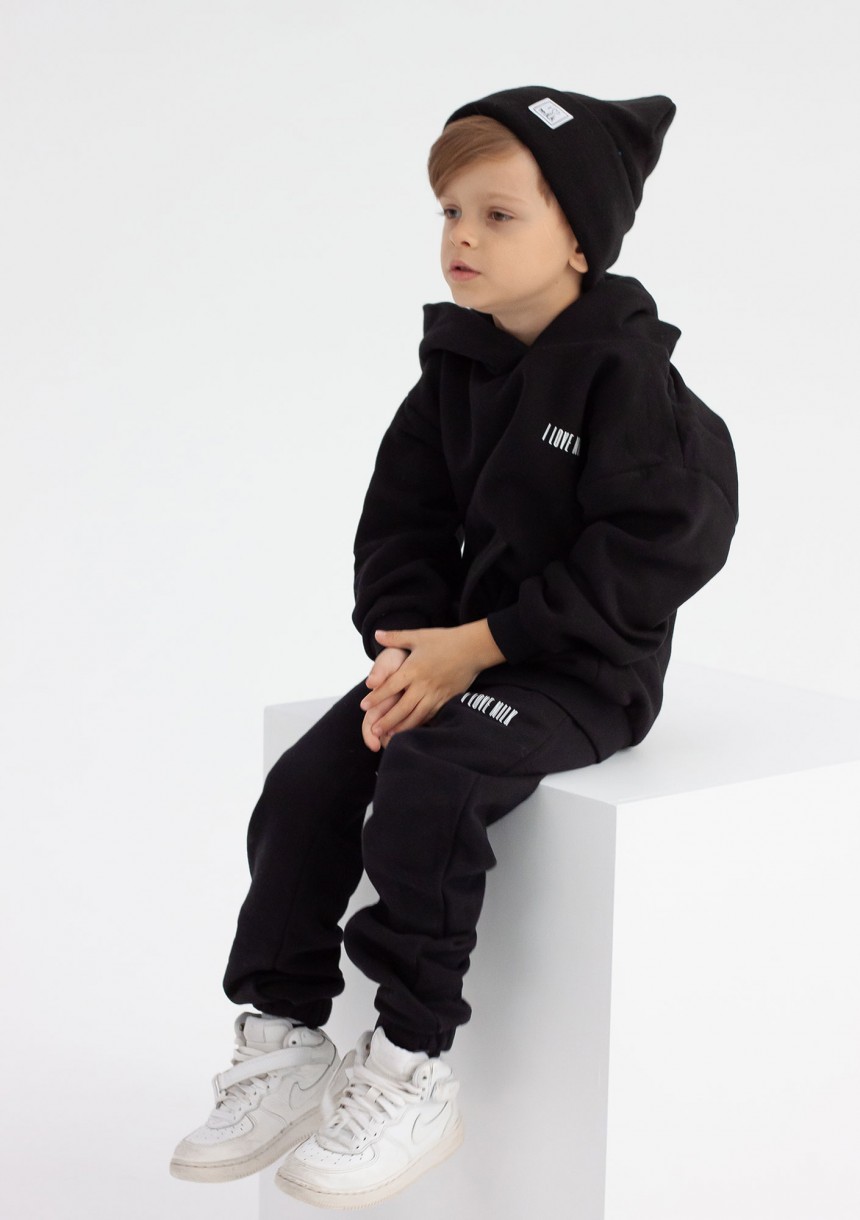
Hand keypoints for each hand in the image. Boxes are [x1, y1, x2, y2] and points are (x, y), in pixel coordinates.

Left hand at [359, 621, 504, 742]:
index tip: (363, 706)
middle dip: (387, 720)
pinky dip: (420, 724)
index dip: (376, 697)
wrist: (473, 648)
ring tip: (390, 736)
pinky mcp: (447, 699)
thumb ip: (396, 637)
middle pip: (401, 707)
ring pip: (416, 715)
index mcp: (413, 669)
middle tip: (373, 730)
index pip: (390, 686)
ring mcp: (436, 693)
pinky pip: (432, 715)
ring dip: (402, 727)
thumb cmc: (445, 640)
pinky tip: (412, 729)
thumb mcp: (418, 636)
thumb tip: (377, 634)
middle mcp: (423, 684)